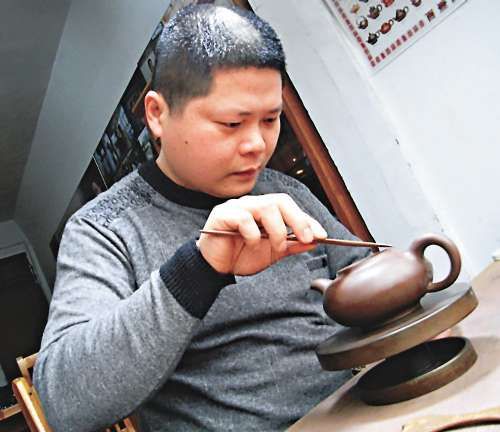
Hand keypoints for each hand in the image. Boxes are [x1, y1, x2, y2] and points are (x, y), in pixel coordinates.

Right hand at [197, 194, 326, 274]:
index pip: (290, 207)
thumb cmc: (240, 256)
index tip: (321, 235)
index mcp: (264, 210)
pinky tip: (252, 244)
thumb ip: (291, 244)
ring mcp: (237, 207)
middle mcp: (252, 204)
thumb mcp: (272, 253)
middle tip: (307, 238)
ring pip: (266, 207)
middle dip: (297, 220)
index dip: (306, 220)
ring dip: (277, 230)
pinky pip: (243, 218)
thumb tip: (314, 240)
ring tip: (277, 247)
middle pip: (280, 201)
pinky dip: (253, 233)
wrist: (215, 268)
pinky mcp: (222, 215)